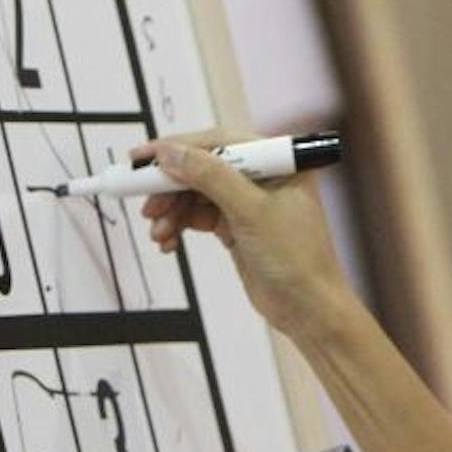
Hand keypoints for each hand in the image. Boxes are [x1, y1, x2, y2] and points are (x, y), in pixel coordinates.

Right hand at [134, 131, 352, 339]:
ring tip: (159, 232)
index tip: (142, 158)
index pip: (218, 142)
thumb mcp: (251, 212)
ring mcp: (248, 201)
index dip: (177, 148)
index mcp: (277, 160)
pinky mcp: (237, 226)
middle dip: (169, 186)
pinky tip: (169, 242)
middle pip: (202, 167)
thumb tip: (172, 152)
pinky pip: (198, 216)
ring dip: (171, 211)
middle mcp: (263, 175)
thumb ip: (210, 177)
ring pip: (195, 194)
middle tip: (144, 202)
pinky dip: (180, 226)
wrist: (309, 310)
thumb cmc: (298, 260)